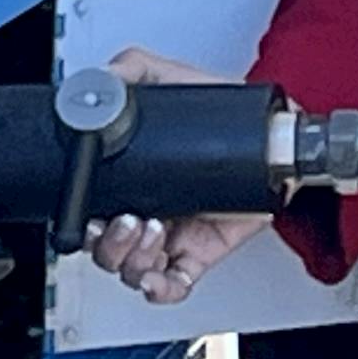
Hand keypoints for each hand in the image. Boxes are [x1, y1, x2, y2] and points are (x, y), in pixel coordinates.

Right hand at [80, 47, 274, 302]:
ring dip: (133, 261)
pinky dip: (160, 289)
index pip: (90, 214)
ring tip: (153, 231)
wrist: (273, 138)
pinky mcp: (198, 254)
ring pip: (131, 271)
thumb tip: (104, 78)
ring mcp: (170, 237)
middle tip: (128, 220)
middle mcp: (144, 213)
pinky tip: (160, 276)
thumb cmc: (223, 115)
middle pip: (104, 251)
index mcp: (132, 182)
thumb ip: (134, 68)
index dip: (84, 223)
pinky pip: (171, 286)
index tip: (92, 216)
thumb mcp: (173, 78)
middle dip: (108, 244)